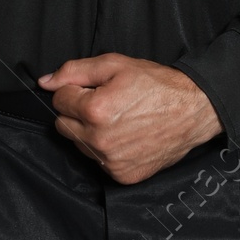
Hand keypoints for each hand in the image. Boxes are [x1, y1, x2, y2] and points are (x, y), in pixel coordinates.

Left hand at [37, 53, 221, 184]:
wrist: (193, 111)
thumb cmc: (158, 85)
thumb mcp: (116, 64)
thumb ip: (75, 70)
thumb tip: (45, 81)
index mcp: (94, 110)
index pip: (58, 100)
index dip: (75, 90)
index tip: (94, 89)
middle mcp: (99, 140)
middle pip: (63, 126)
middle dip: (77, 113)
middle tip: (105, 104)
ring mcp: (110, 161)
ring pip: (79, 145)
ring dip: (90, 133)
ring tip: (118, 120)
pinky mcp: (122, 175)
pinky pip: (98, 162)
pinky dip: (106, 151)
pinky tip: (125, 137)